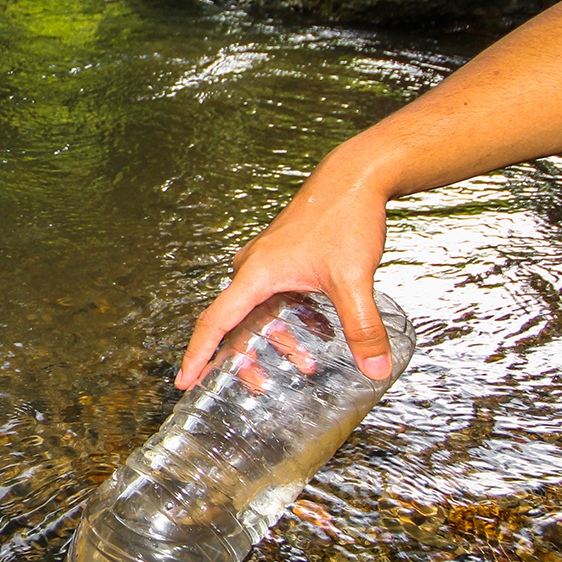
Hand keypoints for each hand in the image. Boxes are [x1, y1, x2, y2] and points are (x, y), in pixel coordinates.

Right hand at [175, 155, 396, 389]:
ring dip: (274, 339)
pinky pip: (272, 295)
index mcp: (256, 274)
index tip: (185, 380)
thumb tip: (375, 370)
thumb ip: (363, 328)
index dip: (199, 354)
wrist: (355, 176)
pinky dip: (286, 318)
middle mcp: (253, 267)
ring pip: (257, 310)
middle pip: (235, 322)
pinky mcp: (282, 256)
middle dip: (246, 357)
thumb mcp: (353, 280)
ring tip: (304, 361)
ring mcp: (266, 260)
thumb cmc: (344, 216)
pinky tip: (317, 328)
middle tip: (259, 384)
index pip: (216, 322)